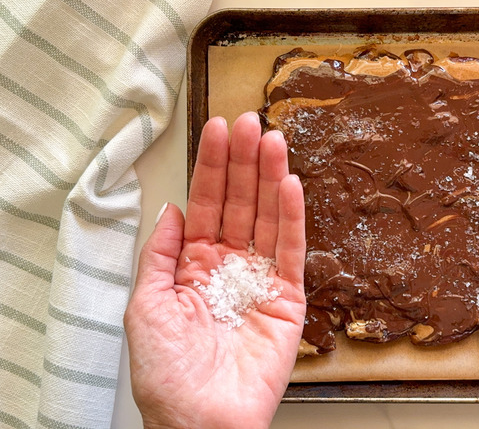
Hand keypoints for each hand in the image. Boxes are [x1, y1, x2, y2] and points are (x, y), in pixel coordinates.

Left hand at [124, 112, 305, 428]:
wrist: (201, 421)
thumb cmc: (166, 375)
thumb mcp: (144, 306)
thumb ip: (159, 254)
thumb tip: (171, 210)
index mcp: (193, 266)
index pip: (206, 204)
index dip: (212, 168)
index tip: (219, 130)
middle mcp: (229, 267)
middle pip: (239, 203)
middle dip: (243, 162)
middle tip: (250, 122)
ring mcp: (260, 280)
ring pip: (267, 219)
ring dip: (269, 178)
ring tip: (272, 141)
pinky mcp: (289, 299)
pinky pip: (290, 251)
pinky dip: (291, 218)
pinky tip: (289, 186)